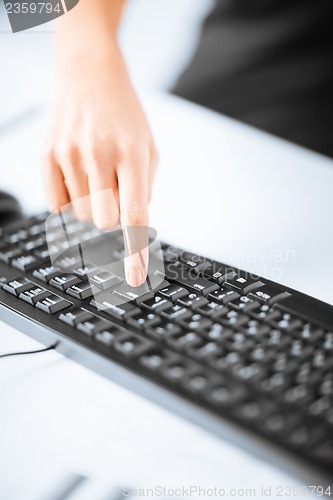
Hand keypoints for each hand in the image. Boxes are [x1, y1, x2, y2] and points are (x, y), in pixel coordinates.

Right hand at [42, 46, 156, 286]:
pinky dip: (70, 200)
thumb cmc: (124, 114)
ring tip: (97, 173)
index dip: (136, 253)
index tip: (136, 279)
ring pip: (82, 215)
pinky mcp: (46, 156)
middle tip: (115, 192)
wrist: (89, 75)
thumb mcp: (149, 148)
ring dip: (93, 205)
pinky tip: (78, 175)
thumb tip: (131, 228)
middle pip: (104, 222)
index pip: (135, 217)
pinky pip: (57, 206)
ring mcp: (68, 155)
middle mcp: (98, 155)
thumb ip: (144, 190)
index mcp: (132, 154)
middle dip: (113, 217)